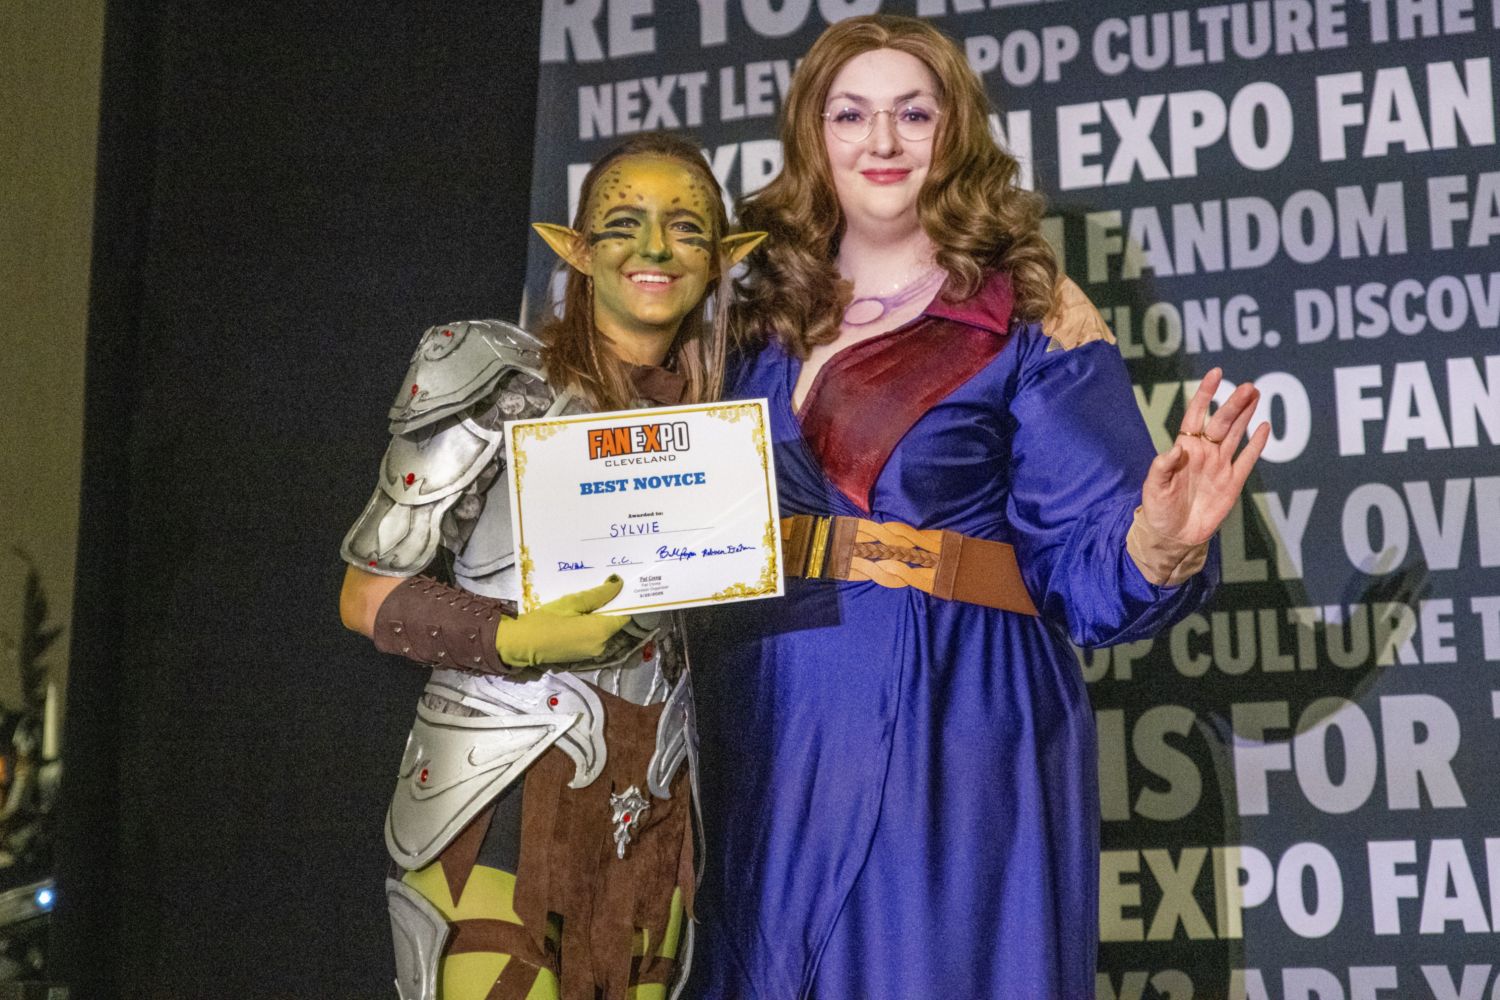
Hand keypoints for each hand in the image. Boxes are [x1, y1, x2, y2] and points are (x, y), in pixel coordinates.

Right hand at [494, 575, 629, 667]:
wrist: (522, 644)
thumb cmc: (545, 620)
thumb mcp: (571, 602)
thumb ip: (598, 595)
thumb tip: (618, 584)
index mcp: (601, 631)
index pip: (625, 615)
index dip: (623, 602)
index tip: (617, 589)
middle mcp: (602, 645)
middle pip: (614, 623)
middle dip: (608, 608)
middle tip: (598, 590)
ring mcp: (593, 654)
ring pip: (603, 630)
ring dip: (598, 617)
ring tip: (585, 602)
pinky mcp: (583, 657)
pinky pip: (594, 638)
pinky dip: (590, 627)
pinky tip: (578, 616)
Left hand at [1140, 368, 1270, 545]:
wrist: (1174, 536)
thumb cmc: (1158, 508)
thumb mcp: (1154, 487)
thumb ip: (1163, 467)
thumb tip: (1176, 447)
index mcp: (1184, 448)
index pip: (1195, 415)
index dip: (1205, 395)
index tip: (1215, 374)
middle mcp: (1204, 452)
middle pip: (1222, 422)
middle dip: (1234, 404)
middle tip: (1248, 386)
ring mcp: (1220, 465)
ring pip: (1236, 434)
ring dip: (1246, 415)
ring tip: (1256, 394)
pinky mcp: (1232, 482)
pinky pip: (1247, 459)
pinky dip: (1257, 444)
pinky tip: (1265, 427)